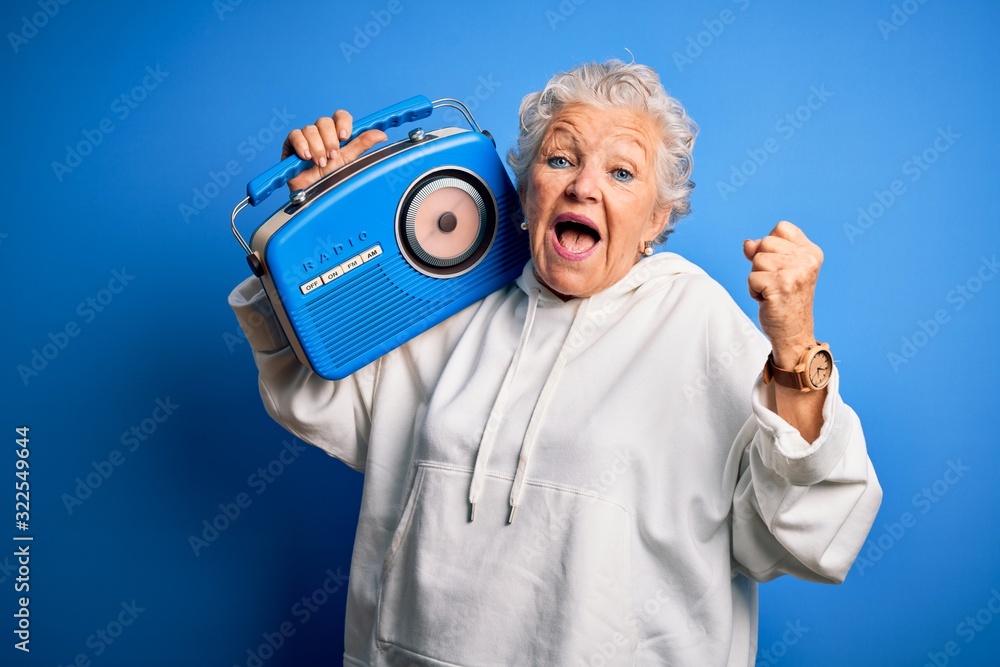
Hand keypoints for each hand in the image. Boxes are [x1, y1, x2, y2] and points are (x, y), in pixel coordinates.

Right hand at [280, 110, 387, 190]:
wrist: (314, 195)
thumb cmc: (331, 180)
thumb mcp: (350, 161)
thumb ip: (363, 145)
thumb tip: (381, 134)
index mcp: (337, 135)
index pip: (340, 116)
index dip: (342, 122)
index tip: (345, 136)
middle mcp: (322, 135)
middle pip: (324, 121)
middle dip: (329, 140)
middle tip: (332, 157)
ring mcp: (307, 139)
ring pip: (310, 129)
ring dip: (317, 147)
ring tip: (320, 163)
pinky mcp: (292, 144)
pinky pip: (295, 135)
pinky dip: (302, 145)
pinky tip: (306, 157)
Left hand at [743, 221, 823, 368]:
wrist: (793, 332)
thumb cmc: (784, 299)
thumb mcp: (777, 268)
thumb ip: (763, 250)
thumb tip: (747, 244)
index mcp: (811, 251)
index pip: (780, 228)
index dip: (770, 247)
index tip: (780, 267)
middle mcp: (808, 259)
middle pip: (765, 243)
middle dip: (761, 264)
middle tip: (775, 283)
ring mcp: (796, 272)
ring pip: (756, 260)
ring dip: (757, 278)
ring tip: (772, 292)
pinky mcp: (782, 285)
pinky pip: (751, 278)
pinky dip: (753, 291)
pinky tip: (768, 300)